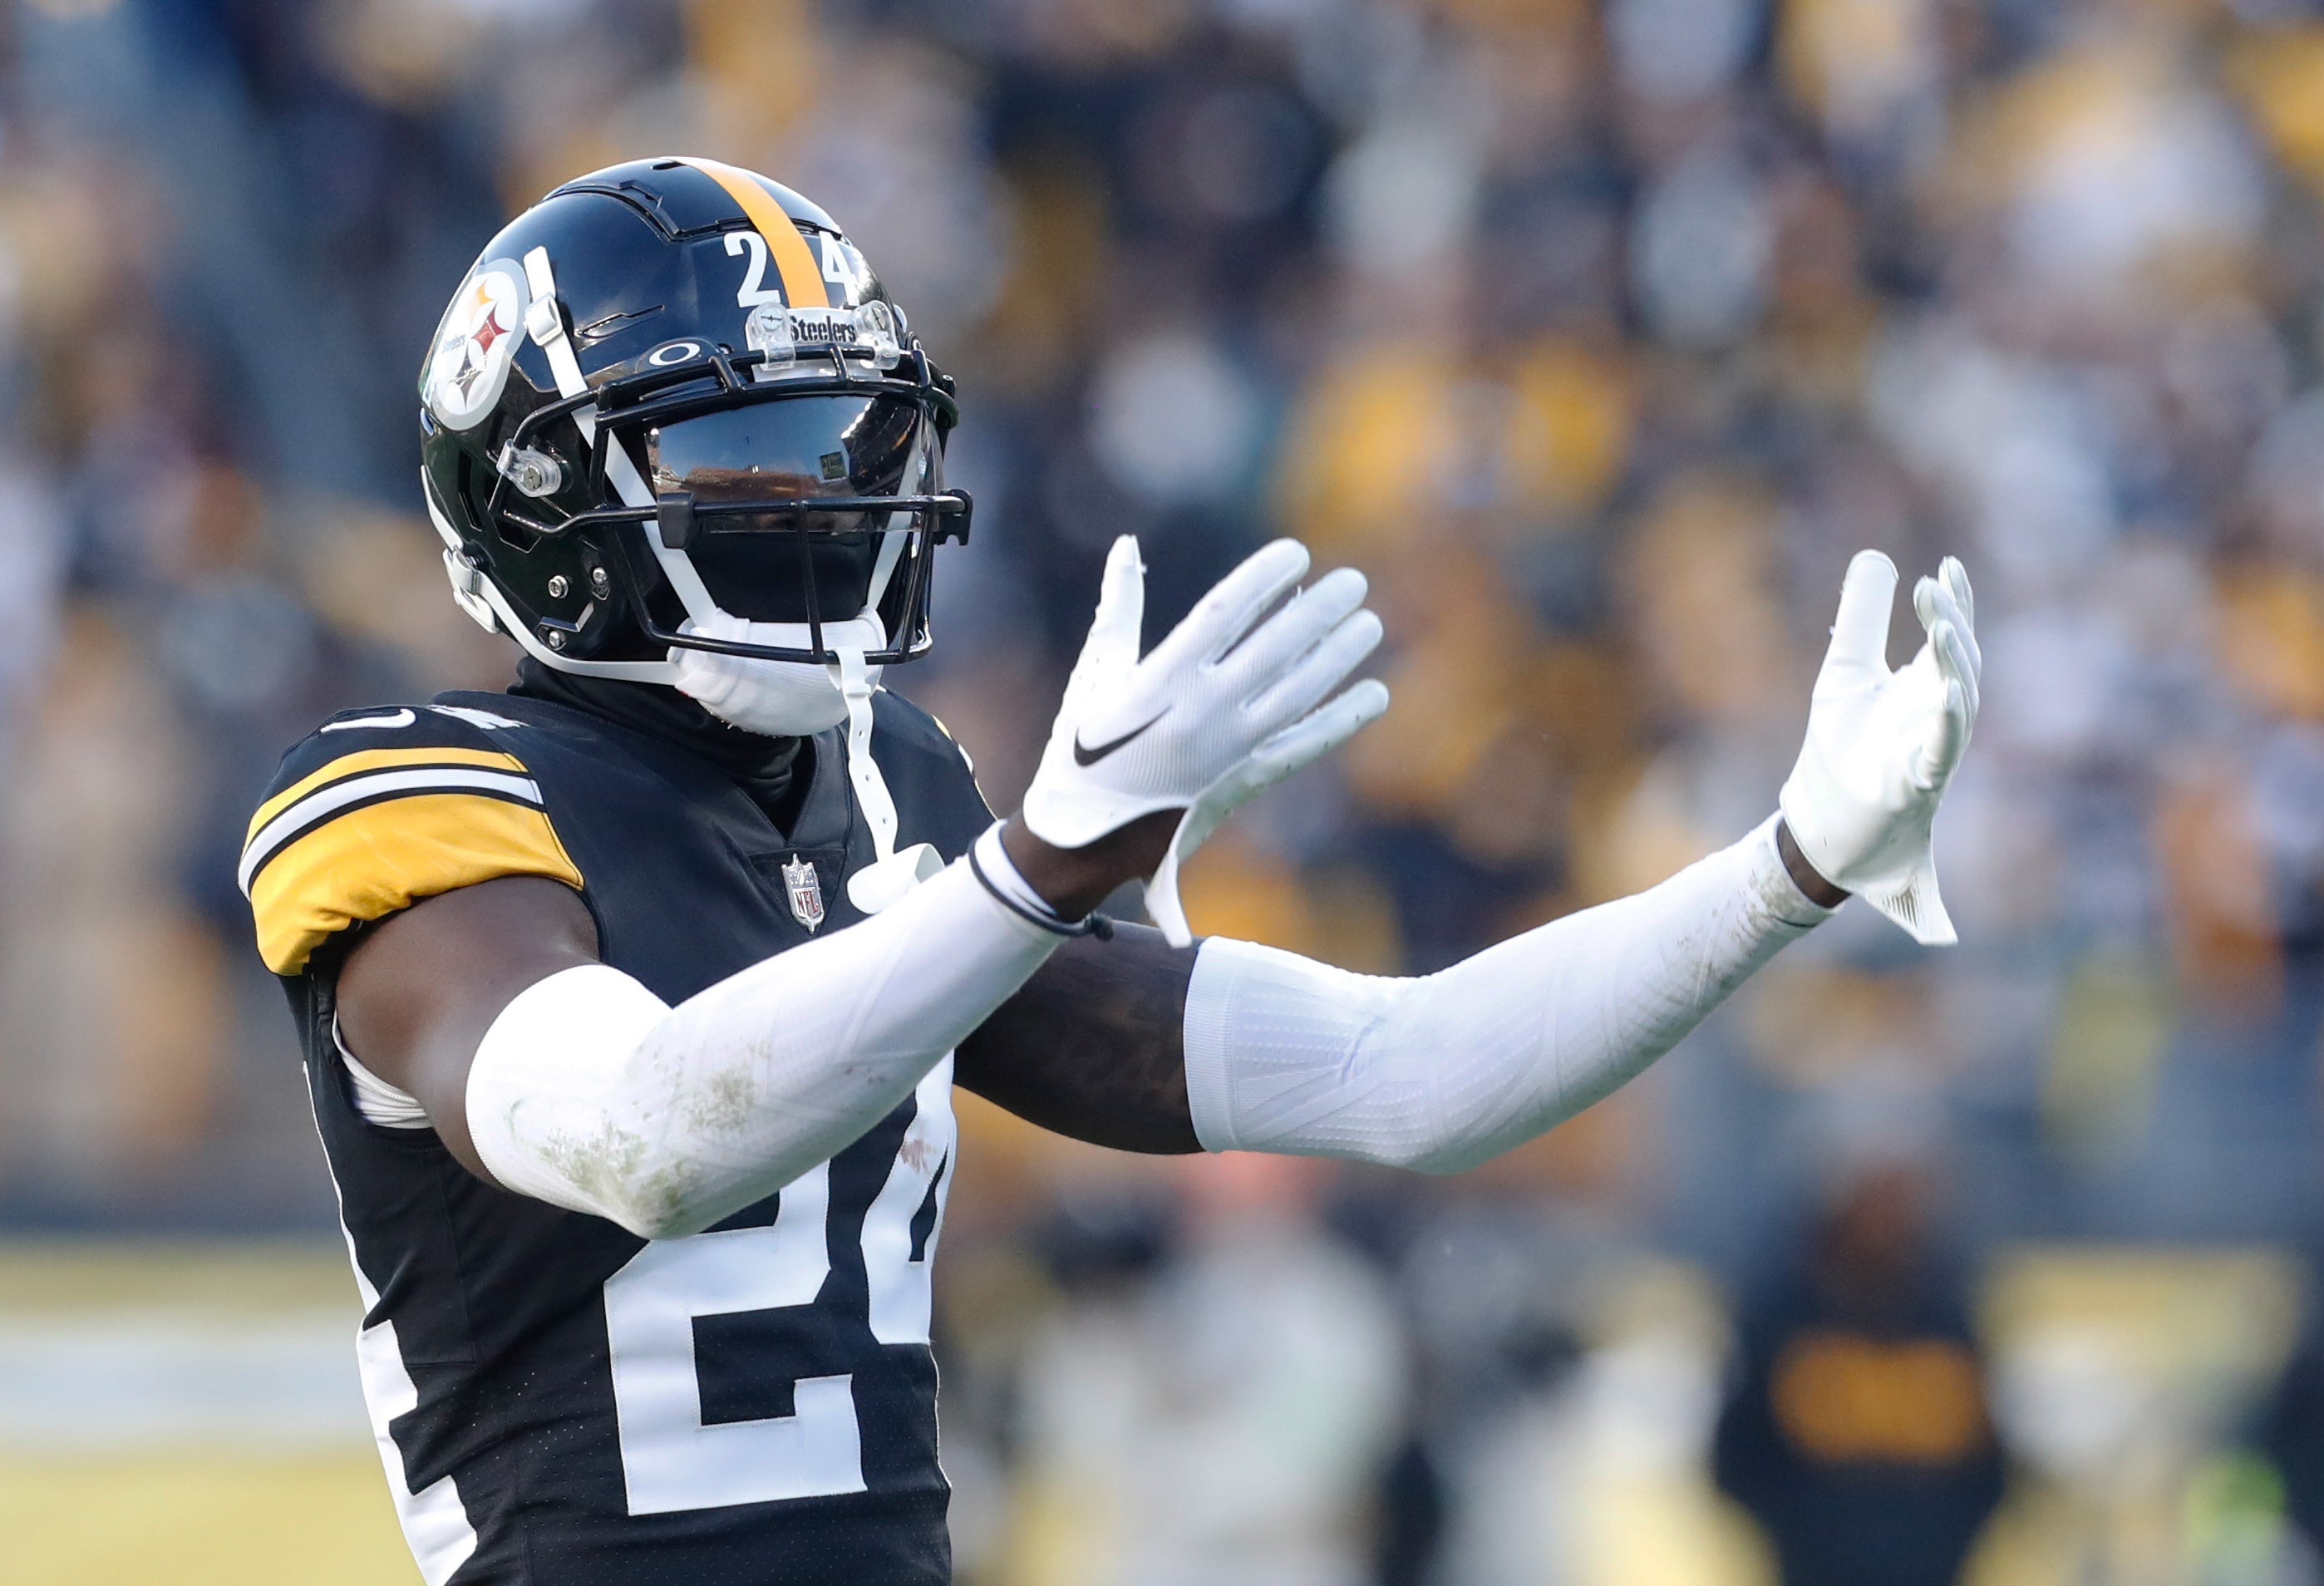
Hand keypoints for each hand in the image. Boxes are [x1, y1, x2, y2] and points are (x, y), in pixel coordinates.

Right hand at [1019, 535, 1389, 943]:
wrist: (1086, 836)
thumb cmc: (1084, 746)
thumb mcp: (1095, 673)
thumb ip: (1117, 606)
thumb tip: (1127, 544)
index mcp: (1157, 682)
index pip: (1221, 613)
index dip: (1261, 579)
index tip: (1295, 552)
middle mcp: (1199, 715)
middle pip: (1273, 650)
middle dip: (1317, 612)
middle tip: (1353, 581)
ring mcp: (1229, 751)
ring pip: (1298, 694)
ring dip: (1338, 658)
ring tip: (1368, 623)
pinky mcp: (1246, 780)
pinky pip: (1304, 744)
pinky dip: (1342, 719)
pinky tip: (1374, 693)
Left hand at [1780, 550, 1980, 944]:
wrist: (1823, 829)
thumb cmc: (1842, 752)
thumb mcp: (1844, 673)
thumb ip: (1861, 619)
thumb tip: (1875, 556)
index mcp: (1925, 691)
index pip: (1951, 639)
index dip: (1956, 602)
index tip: (1949, 565)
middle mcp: (1939, 718)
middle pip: (1961, 661)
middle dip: (1953, 621)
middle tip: (1934, 582)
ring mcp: (1935, 752)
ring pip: (1961, 700)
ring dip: (1953, 661)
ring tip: (1940, 624)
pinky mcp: (1920, 787)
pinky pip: (1944, 751)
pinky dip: (1948, 720)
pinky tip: (1947, 691)